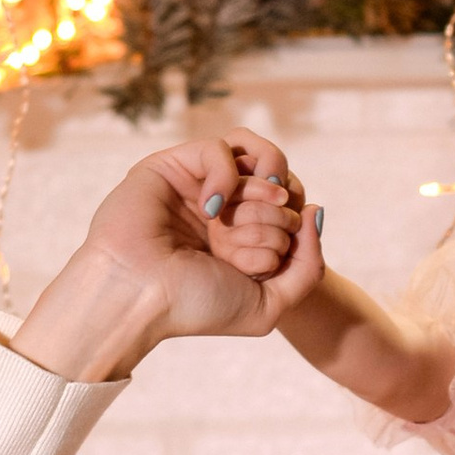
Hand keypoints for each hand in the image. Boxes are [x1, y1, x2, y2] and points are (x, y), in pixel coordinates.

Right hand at [13, 138, 327, 375]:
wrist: (139, 300)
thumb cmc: (196, 305)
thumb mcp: (270, 303)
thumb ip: (308, 266)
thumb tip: (315, 212)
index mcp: (243, 241)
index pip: (294, 215)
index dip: (290, 238)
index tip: (261, 268)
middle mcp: (224, 213)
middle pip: (281, 190)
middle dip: (271, 222)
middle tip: (234, 250)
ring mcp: (199, 186)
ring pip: (257, 163)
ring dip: (257, 198)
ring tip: (230, 224)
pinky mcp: (173, 164)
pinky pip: (221, 149)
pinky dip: (226, 177)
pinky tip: (209, 208)